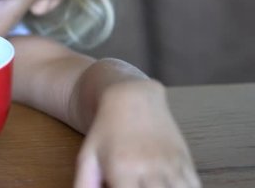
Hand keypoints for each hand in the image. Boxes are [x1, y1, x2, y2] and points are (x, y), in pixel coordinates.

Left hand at [74, 81, 200, 187]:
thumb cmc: (106, 131)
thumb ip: (84, 184)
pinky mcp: (186, 161)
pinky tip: (170, 187)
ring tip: (151, 186)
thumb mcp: (87, 157)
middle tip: (135, 187)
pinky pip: (193, 187)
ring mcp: (171, 165)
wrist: (132, 99)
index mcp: (123, 170)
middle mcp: (151, 169)